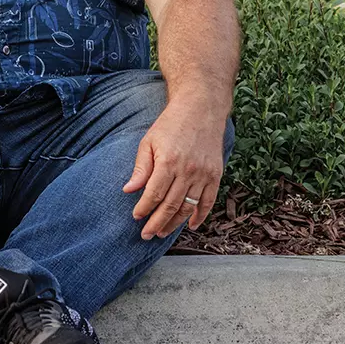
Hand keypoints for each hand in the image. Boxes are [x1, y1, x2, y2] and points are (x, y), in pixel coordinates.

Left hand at [122, 98, 226, 239]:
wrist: (201, 108)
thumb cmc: (171, 124)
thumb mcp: (149, 141)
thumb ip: (141, 168)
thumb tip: (128, 190)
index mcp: (168, 161)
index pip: (153, 194)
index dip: (144, 209)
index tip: (136, 217)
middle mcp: (187, 170)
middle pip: (170, 205)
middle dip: (156, 223)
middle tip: (146, 235)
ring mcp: (203, 173)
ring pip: (188, 207)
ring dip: (174, 223)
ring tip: (162, 232)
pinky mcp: (216, 174)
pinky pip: (208, 201)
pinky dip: (200, 216)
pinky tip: (191, 225)